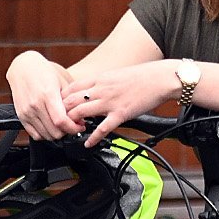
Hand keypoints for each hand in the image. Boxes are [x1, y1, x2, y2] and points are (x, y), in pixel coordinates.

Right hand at [7, 54, 85, 141]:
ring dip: (57, 134)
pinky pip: (35, 135)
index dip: (73, 128)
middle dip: (67, 132)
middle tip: (72, 125)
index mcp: (47, 94)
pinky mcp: (21, 116)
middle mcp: (35, 105)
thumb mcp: (63, 80)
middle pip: (54, 132)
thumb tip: (80, 117)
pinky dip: (45, 134)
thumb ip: (72, 100)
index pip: (61, 121)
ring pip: (46, 135)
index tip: (80, 126)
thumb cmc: (44, 71)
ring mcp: (27, 112)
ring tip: (62, 125)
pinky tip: (50, 126)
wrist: (23, 67)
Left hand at [66, 62, 185, 145]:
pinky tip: (88, 143)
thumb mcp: (115, 75)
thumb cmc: (141, 77)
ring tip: (72, 132)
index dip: (60, 99)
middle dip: (62, 113)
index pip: (70, 88)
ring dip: (73, 124)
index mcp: (99, 79)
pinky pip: (103, 128)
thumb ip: (101, 84)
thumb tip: (91, 91)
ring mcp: (110, 101)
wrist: (160, 78)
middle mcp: (101, 89)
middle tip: (60, 123)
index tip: (58, 108)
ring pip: (81, 112)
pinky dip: (93, 138)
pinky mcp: (121, 113)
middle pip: (70, 101)